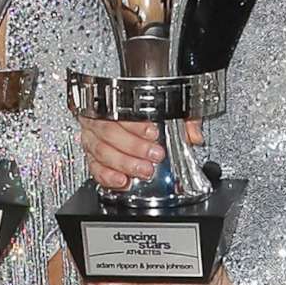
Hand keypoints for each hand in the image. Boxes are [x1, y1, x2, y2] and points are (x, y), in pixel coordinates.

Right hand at [77, 115, 202, 190]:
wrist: (120, 116)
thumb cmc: (140, 114)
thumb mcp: (166, 111)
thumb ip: (181, 120)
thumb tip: (194, 136)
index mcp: (114, 103)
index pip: (122, 112)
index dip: (137, 125)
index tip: (153, 132)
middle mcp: (99, 120)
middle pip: (110, 133)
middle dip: (134, 147)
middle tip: (154, 155)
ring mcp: (93, 139)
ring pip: (102, 151)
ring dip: (124, 163)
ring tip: (144, 170)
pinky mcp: (92, 158)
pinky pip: (95, 168)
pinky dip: (108, 176)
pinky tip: (122, 180)